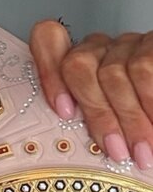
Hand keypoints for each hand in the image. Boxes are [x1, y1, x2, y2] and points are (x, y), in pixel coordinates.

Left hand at [28, 19, 152, 170]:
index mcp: (78, 63)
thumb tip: (69, 150)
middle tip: (116, 150)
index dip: (49, 73)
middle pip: (79, 65)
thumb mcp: (107, 125)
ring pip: (113, 72)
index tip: (64, 112)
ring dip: (129, 119)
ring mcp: (128, 43)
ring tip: (141, 151)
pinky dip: (148, 104)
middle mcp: (100, 47)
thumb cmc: (135, 127)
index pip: (48, 40)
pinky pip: (145, 68)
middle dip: (98, 113)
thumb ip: (88, 123)